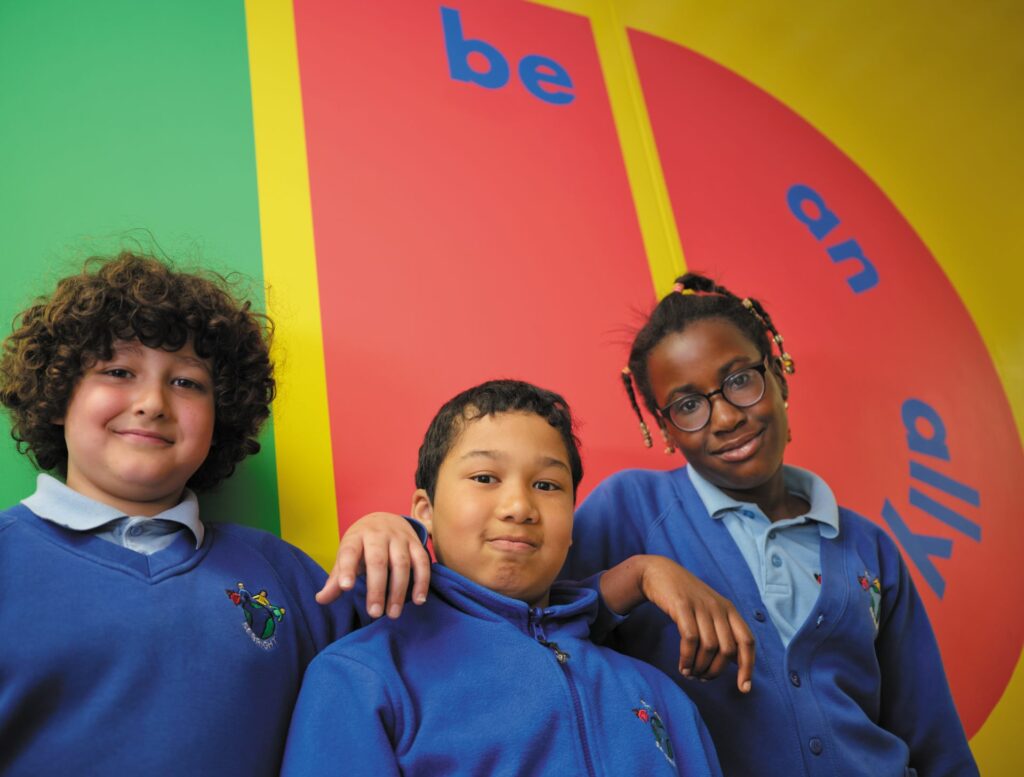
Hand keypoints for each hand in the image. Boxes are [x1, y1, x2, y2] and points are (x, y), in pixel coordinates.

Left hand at [316, 512, 431, 618]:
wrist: (386, 519)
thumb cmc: (362, 544)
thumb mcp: (347, 556)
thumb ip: (336, 578)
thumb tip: (321, 599)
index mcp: (356, 537)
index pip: (350, 552)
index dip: (347, 569)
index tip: (346, 587)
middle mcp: (378, 534)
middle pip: (378, 561)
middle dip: (376, 588)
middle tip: (374, 613)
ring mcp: (399, 538)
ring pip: (401, 563)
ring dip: (398, 590)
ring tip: (393, 613)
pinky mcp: (416, 543)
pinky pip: (422, 562)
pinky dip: (422, 581)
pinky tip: (418, 600)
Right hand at [600, 554, 753, 692]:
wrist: (660, 572)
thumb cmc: (685, 597)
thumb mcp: (709, 610)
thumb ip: (722, 631)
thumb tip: (734, 662)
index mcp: (730, 610)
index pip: (747, 641)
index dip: (748, 667)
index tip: (744, 688)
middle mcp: (719, 608)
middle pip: (727, 650)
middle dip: (715, 671)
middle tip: (702, 678)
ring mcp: (701, 606)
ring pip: (710, 647)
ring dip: (700, 667)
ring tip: (689, 673)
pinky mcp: (682, 606)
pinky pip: (690, 639)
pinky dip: (687, 658)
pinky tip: (682, 666)